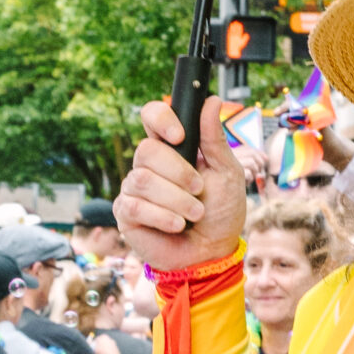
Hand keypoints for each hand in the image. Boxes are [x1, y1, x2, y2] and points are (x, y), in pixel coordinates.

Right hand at [114, 98, 247, 271]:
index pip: (152, 116)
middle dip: (178, 173)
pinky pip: (135, 205)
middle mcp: (149, 164)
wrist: (213, 252)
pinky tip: (177, 226)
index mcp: (173, 148)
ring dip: (176, 200)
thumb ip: (215, 139)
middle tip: (199, 190)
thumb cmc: (221, 212)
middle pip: (147, 150)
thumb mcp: (227, 172)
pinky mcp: (126, 213)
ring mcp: (135, 188)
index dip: (161, 119)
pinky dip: (163, 217)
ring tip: (194, 214)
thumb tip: (210, 101)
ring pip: (141, 180)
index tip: (180, 136)